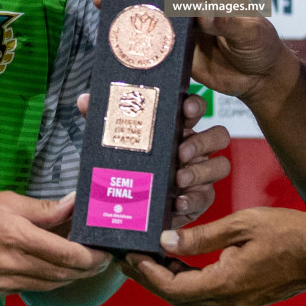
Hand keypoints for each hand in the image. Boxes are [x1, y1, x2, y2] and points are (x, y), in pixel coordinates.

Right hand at [0, 191, 110, 296]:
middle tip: (102, 260)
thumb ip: (43, 208)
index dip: (91, 257)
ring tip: (83, 265)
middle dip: (86, 269)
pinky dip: (44, 280)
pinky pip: (26, 288)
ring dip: (68, 277)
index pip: (67, 254)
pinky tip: (50, 269)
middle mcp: (10, 262)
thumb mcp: (6, 199)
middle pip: (61, 273)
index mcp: (16, 235)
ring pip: (46, 284)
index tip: (106, 252)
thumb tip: (74, 204)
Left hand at [77, 92, 230, 227]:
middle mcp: (194, 148)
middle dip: (203, 141)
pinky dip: (193, 200)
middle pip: (219, 135)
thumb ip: (104, 120)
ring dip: (201, 171)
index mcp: (176, 127)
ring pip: (220, 166)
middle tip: (181, 152)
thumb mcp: (113, 142)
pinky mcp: (198, 200)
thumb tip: (85, 99)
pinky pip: (206, 198)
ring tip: (179, 179)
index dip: (195, 105)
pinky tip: (177, 203)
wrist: (125, 206)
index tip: (186, 109)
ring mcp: (200, 174)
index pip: (195, 108)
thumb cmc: (127, 165)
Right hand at [97, 0, 296, 104]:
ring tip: (103, 15)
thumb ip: (230, 23)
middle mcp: (186, 1)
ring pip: (144, 11)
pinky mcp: (170, 49)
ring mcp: (175, 25)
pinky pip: (147, 42)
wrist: (258, 76)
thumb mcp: (252, 31)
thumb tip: (206, 16)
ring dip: (122, 11)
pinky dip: (131, 41)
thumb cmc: (260, 44)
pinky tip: (116, 45)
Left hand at [123, 207, 305, 305]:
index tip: (131, 257)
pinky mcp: (249, 294)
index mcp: (228, 283)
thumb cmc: (289, 232)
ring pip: (194, 297)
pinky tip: (181, 260)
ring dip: (169, 280)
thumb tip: (167, 240)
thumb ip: (202, 234)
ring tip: (149, 258)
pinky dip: (190, 279)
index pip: (174, 288)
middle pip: (179, 297)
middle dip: (151, 279)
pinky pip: (210, 292)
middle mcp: (232, 299)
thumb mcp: (242, 224)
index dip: (149, 275)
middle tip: (129, 258)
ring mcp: (241, 300)